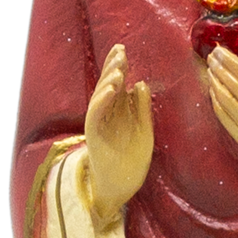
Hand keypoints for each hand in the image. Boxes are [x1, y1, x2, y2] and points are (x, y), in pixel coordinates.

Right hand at [83, 45, 150, 221]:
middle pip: (106, 85)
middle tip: (121, 50)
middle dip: (113, 67)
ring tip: (119, 68)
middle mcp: (105, 115)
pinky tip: (112, 89)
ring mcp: (98, 124)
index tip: (124, 50)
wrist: (120, 187)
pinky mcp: (94, 135)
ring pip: (100, 97)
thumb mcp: (144, 130)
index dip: (119, 66)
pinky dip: (102, 100)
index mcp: (117, 111)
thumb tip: (140, 83)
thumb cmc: (131, 162)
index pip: (116, 84)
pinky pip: (96, 113)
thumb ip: (141, 108)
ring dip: (108, 81)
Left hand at [202, 48, 237, 205]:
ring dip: (215, 83)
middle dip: (218, 68)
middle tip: (210, 57)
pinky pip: (223, 117)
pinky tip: (213, 92)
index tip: (218, 50)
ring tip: (210, 71)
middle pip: (231, 84)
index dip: (228, 60)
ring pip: (224, 99)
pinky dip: (216, 102)